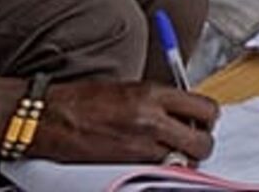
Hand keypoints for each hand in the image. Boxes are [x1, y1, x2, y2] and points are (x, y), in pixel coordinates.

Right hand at [31, 79, 218, 163]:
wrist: (49, 117)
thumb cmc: (82, 100)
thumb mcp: (128, 88)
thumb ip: (158, 99)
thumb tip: (183, 110)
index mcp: (152, 93)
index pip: (205, 107)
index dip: (208, 118)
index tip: (202, 120)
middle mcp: (151, 118)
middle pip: (203, 140)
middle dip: (202, 143)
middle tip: (192, 141)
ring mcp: (142, 145)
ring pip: (186, 160)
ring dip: (185, 159)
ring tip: (172, 152)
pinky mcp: (129, 164)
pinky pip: (163, 169)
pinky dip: (165, 168)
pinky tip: (153, 160)